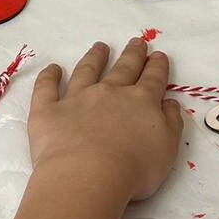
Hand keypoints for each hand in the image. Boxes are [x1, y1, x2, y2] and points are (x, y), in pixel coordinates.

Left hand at [29, 39, 184, 202]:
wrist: (88, 175)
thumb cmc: (134, 169)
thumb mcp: (167, 148)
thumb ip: (170, 123)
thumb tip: (169, 103)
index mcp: (141, 102)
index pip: (153, 79)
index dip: (157, 67)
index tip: (158, 56)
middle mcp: (110, 93)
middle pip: (124, 68)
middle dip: (132, 55)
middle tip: (136, 42)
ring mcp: (78, 98)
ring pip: (87, 71)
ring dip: (95, 57)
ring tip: (100, 47)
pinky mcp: (49, 110)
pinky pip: (47, 87)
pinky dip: (49, 76)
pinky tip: (53, 69)